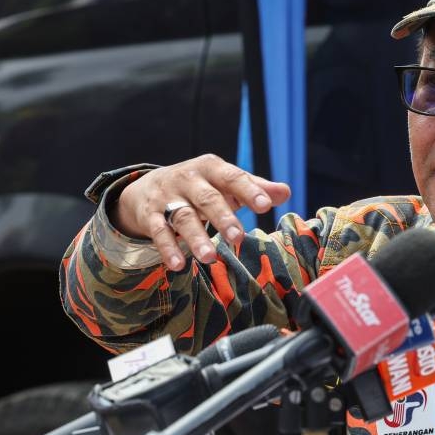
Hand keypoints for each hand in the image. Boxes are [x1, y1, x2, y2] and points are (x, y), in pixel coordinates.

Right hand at [110, 154, 290, 270]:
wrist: (149, 185)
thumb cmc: (200, 186)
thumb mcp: (225, 182)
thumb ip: (255, 187)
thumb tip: (286, 192)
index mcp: (212, 169)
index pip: (233, 178)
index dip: (249, 191)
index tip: (265, 205)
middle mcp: (189, 179)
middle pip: (208, 198)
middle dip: (223, 218)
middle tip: (238, 237)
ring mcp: (168, 197)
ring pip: (183, 217)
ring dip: (196, 238)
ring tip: (210, 257)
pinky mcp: (150, 215)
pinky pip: (158, 232)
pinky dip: (167, 249)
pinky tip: (178, 265)